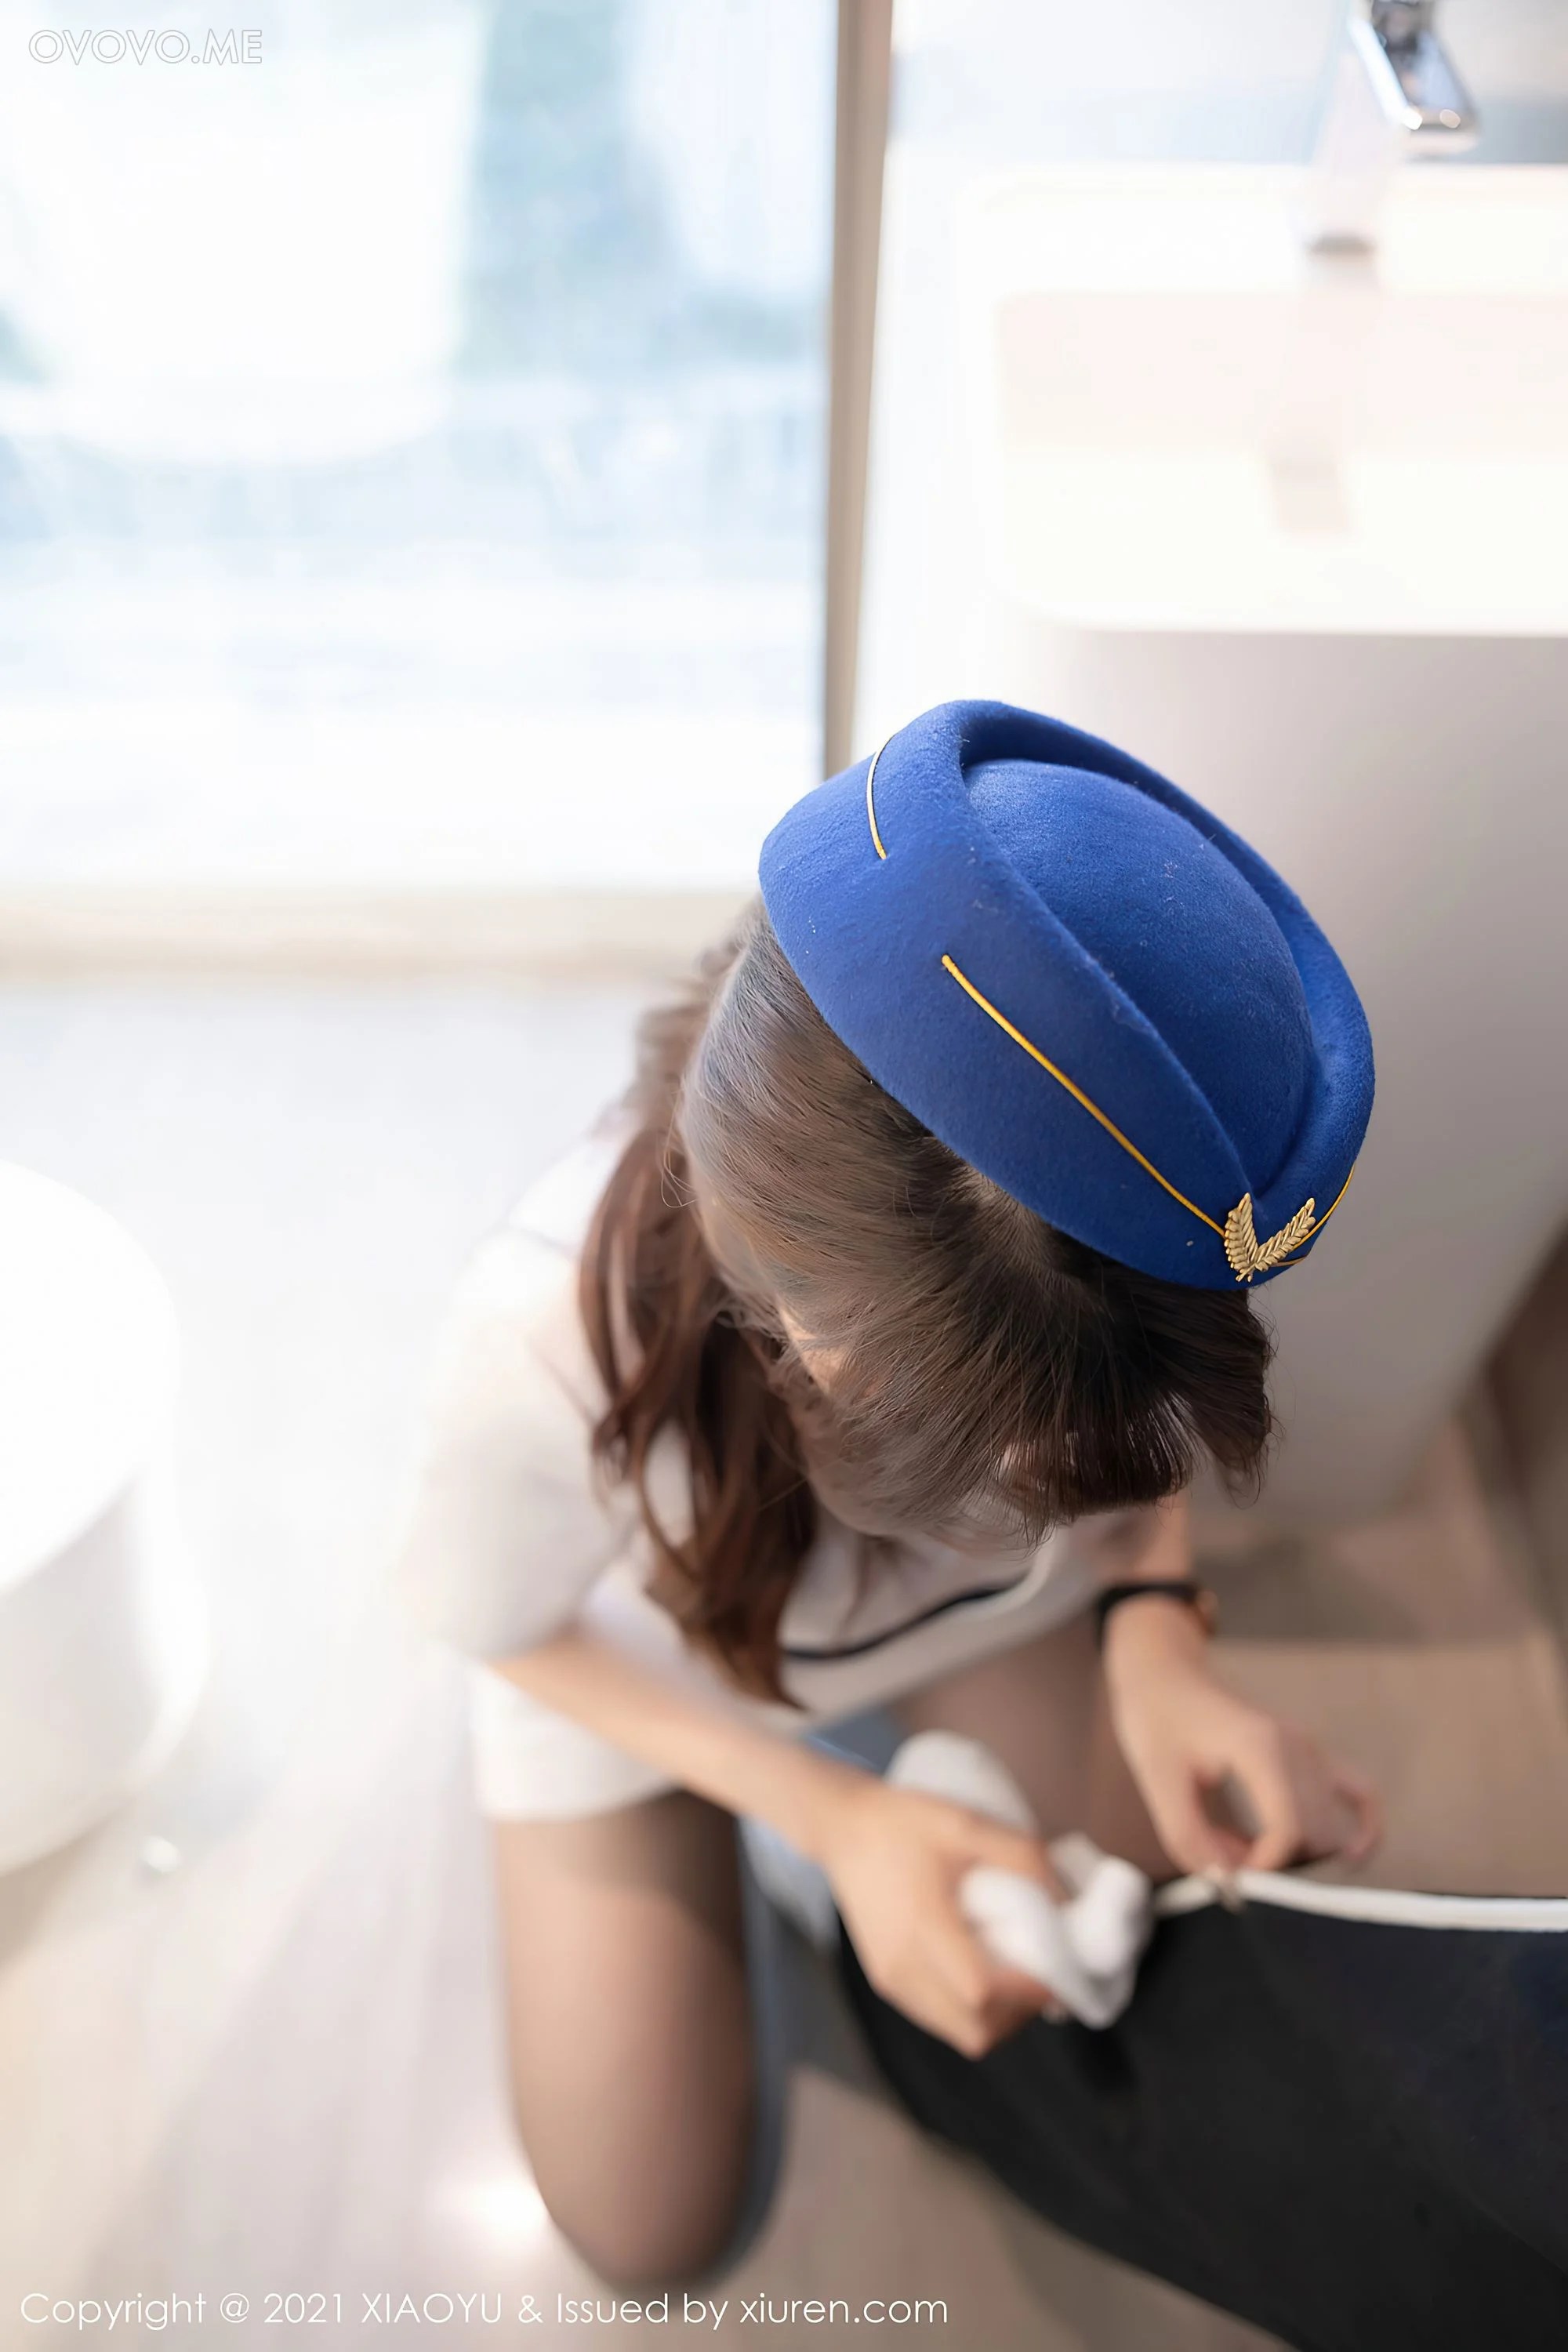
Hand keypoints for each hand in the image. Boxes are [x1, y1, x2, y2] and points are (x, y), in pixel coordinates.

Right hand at [813, 1772, 1068, 2055]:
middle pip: (976, 2030)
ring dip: (998, 2016)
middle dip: (1021, 2013)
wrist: (842, 1827)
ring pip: (960, 2034)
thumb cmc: (905, 1821)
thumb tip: (1069, 1904)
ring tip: (1014, 1972)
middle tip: (1042, 1973)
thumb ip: (1023, 1856)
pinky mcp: (887, 1982)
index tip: (1062, 1968)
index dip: (1031, 1991)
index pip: (982, 1991)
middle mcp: (902, 1969)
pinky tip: (982, 1969)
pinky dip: (972, 2010)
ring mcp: (891, 1981)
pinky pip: (941, 2019)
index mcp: (920, 1927)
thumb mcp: (968, 1823)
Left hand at [1104, 1598, 1380, 1875]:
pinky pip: (1359, 1793)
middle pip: (1308, 1834)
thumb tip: (1227, 1882)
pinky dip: (1363, 1827)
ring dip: (1289, 1854)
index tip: (1230, 1880)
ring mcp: (1309, 1749)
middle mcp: (1296, 1747)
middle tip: (1221, 1861)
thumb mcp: (1157, 1781)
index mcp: (1259, 1747)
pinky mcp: (1310, 1755)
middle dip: (1271, 1865)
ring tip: (1237, 1846)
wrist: (1166, 1677)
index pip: (1287, 1828)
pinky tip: (1353, 1857)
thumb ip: (1190, 1838)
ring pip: (1324, 1828)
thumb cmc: (1157, 1722)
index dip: (1264, 1868)